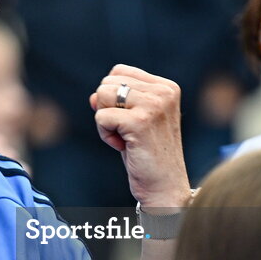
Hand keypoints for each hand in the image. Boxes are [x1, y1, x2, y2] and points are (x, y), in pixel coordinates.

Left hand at [90, 65, 189, 207]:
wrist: (165, 187)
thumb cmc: (148, 154)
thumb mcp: (133, 120)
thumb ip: (115, 101)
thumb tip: (93, 96)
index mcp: (167, 87)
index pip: (119, 72)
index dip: (113, 98)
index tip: (130, 121)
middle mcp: (164, 92)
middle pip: (107, 83)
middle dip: (108, 110)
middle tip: (127, 133)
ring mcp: (154, 105)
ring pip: (102, 96)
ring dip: (106, 122)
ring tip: (126, 139)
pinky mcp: (140, 121)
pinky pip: (101, 117)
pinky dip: (105, 135)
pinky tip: (124, 147)